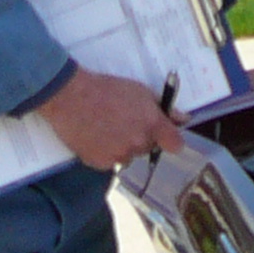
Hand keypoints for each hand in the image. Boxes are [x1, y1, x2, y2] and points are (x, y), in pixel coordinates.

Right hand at [36, 67, 185, 171]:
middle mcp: (139, 143)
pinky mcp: (101, 163)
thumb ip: (164, 109)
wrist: (70, 96)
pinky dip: (104, 152)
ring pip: (128, 156)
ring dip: (122, 147)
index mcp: (152, 125)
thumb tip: (183, 119)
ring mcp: (120, 155)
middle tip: (123, 122)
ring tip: (106, 128)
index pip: (175, 144)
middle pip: (148, 148)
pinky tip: (95, 136)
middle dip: (140, 138)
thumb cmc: (105, 89)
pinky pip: (110, 162)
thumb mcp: (140, 91)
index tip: (164, 136)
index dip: (170, 140)